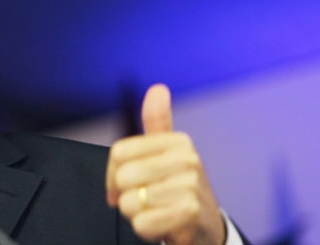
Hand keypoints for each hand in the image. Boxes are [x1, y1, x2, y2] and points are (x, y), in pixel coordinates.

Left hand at [106, 84, 224, 243]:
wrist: (206, 228)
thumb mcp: (168, 153)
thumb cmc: (179, 189)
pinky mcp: (188, 213)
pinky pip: (142, 223)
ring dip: (137, 214)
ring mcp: (190, 186)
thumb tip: (157, 88)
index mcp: (178, 141)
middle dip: (126, 196)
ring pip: (129, 202)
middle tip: (146, 200)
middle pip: (123, 176)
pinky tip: (163, 225)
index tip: (124, 184)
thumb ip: (157, 121)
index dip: (113, 174)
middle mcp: (187, 159)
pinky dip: (146, 230)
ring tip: (158, 211)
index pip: (119, 152)